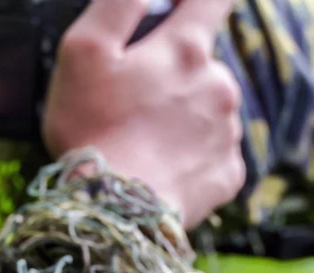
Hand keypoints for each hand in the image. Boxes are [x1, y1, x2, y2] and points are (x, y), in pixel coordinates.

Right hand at [42, 0, 243, 228]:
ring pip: (207, 109)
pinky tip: (160, 166)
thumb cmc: (91, 131)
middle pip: (200, 65)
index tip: (185, 8)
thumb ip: (120, 4)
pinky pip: (211, 151)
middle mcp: (219, 85)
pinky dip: (189, 153)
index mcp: (185, 51)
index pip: (212, 0)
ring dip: (180, 116)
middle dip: (172, 75)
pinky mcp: (229, 173)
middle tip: (131, 106)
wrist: (115, 211)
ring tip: (142, 142)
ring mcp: (228, 132)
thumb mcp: (84, 51)